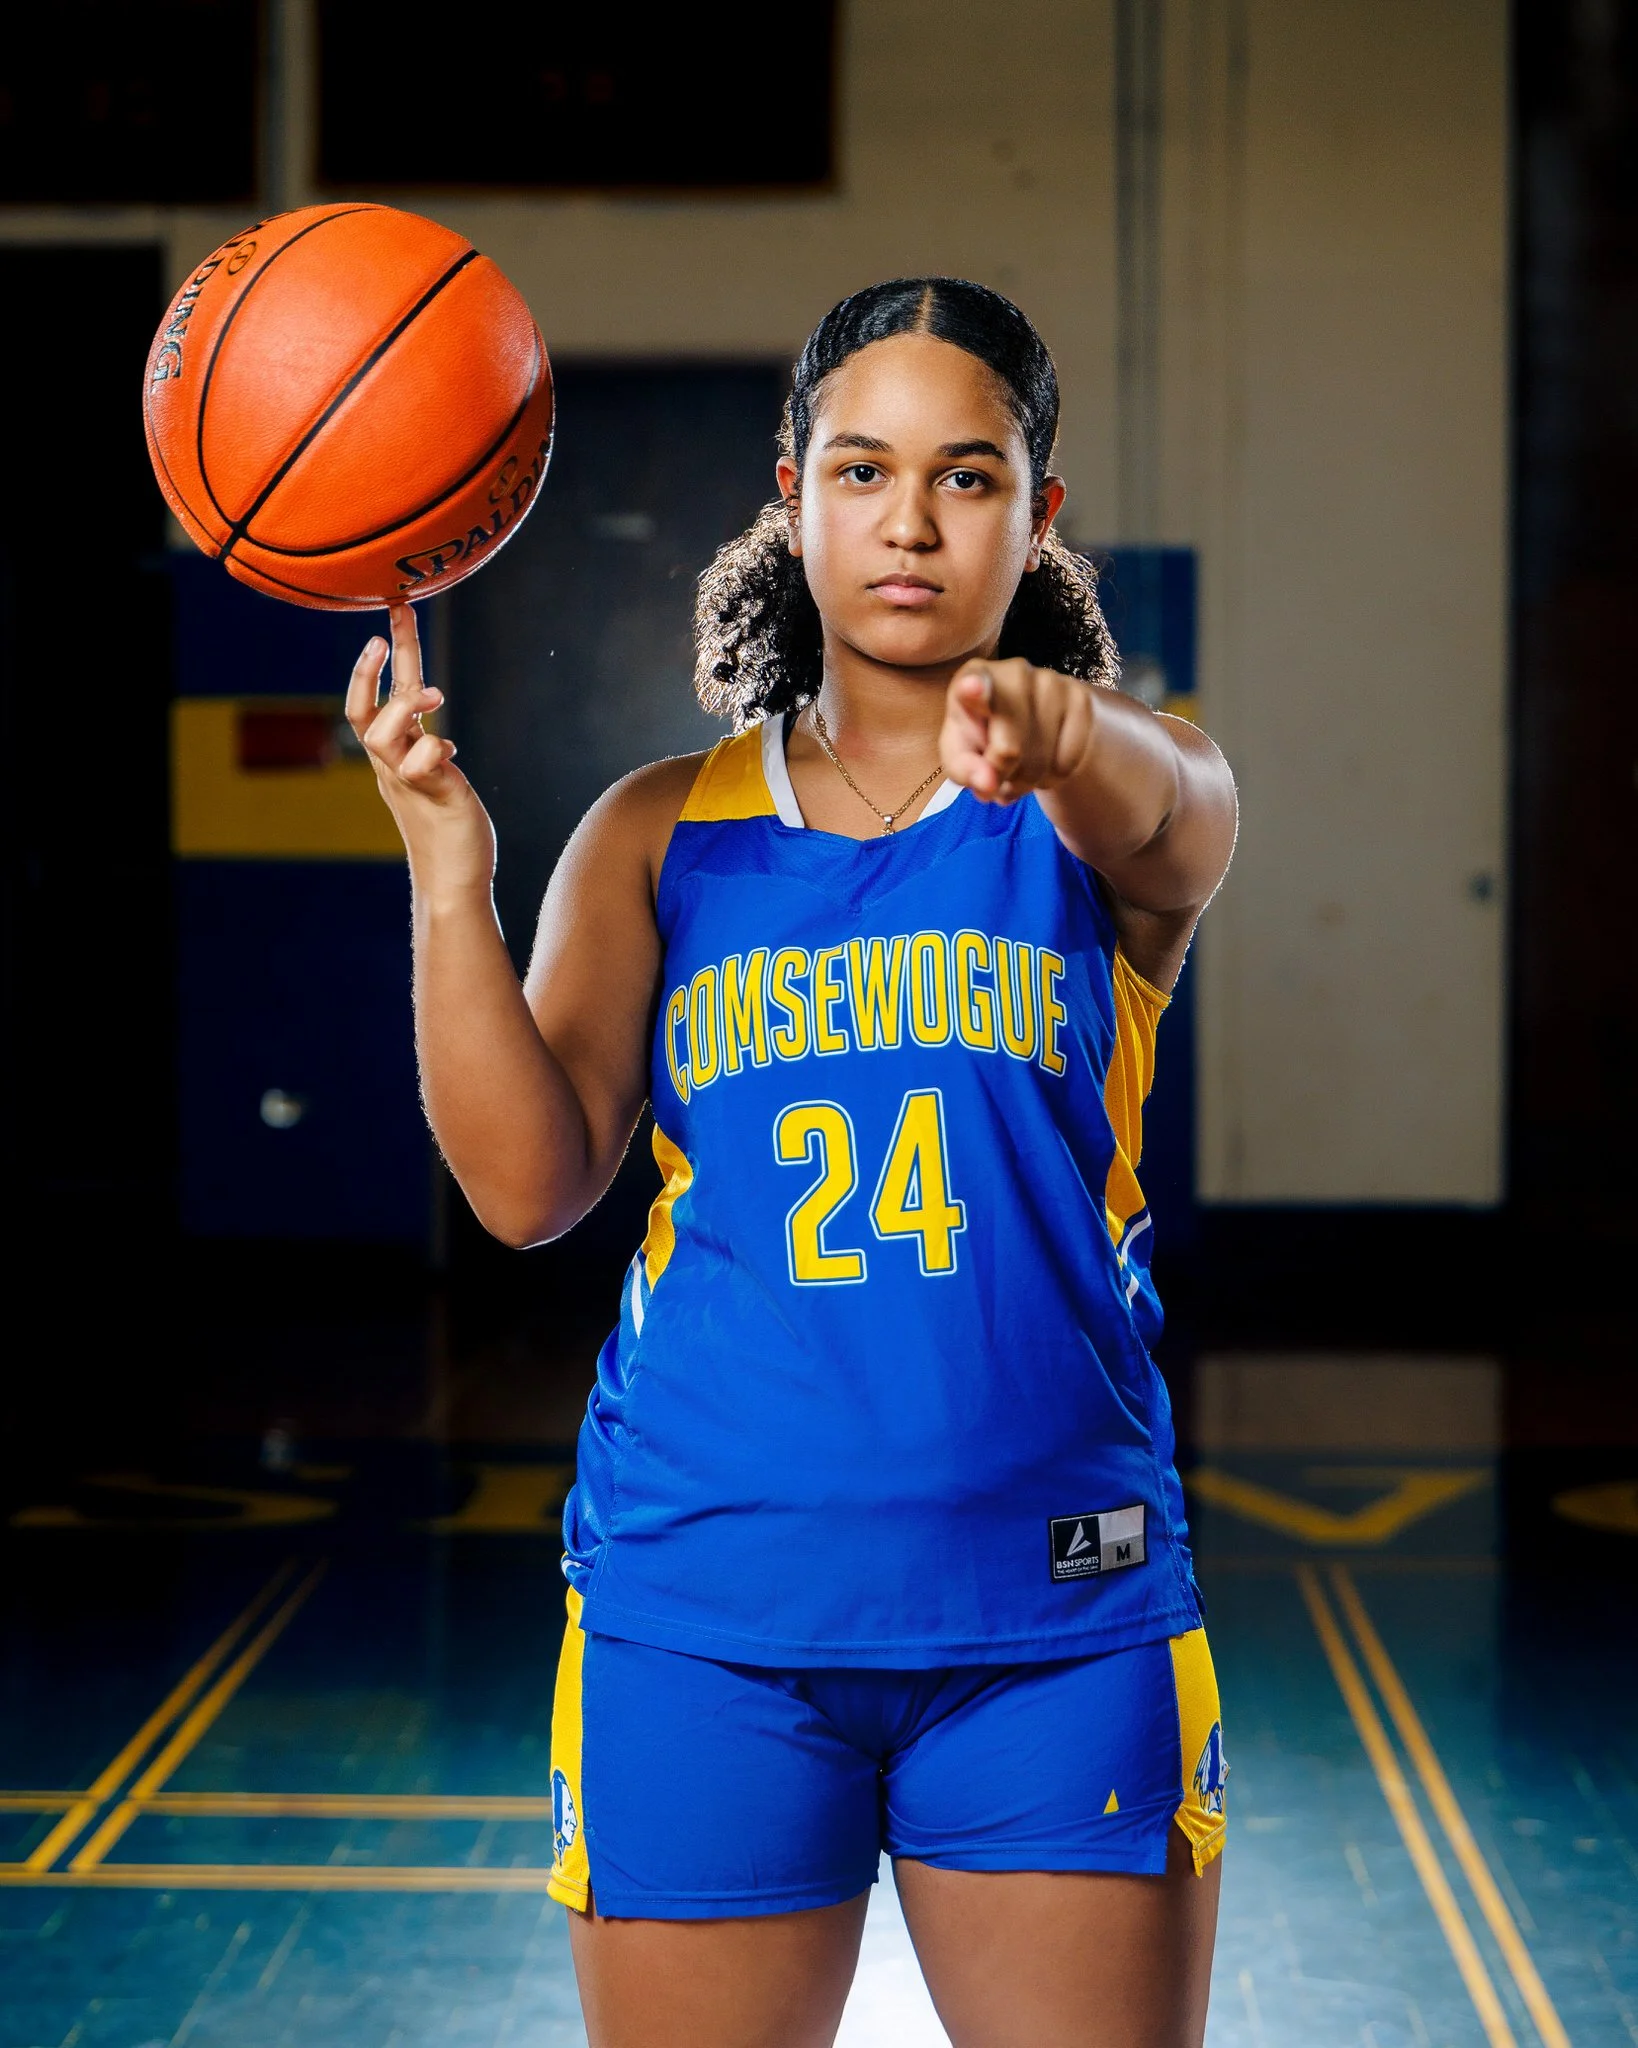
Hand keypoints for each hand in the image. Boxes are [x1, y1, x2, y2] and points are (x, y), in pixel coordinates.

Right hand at [345, 604, 495, 893]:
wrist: (452, 883)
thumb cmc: (447, 831)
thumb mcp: (433, 780)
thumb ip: (425, 751)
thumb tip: (431, 729)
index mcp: (393, 758)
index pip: (370, 704)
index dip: (375, 663)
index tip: (391, 618)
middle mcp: (393, 767)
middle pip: (366, 712)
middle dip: (372, 669)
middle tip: (384, 631)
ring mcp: (411, 784)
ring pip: (383, 737)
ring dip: (404, 708)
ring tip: (434, 696)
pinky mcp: (437, 798)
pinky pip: (423, 766)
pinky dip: (435, 750)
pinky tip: (453, 755)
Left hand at [939, 657, 1094, 802]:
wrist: (1035, 725)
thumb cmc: (984, 738)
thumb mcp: (962, 755)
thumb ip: (964, 769)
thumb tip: (988, 783)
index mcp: (973, 677)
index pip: (973, 682)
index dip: (973, 690)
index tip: (971, 688)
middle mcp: (1014, 672)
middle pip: (1009, 750)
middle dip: (1002, 776)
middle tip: (996, 773)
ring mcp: (1052, 682)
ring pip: (1040, 762)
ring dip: (1027, 780)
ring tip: (1019, 766)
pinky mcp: (1081, 700)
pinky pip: (1067, 763)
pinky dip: (1052, 777)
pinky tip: (1044, 761)